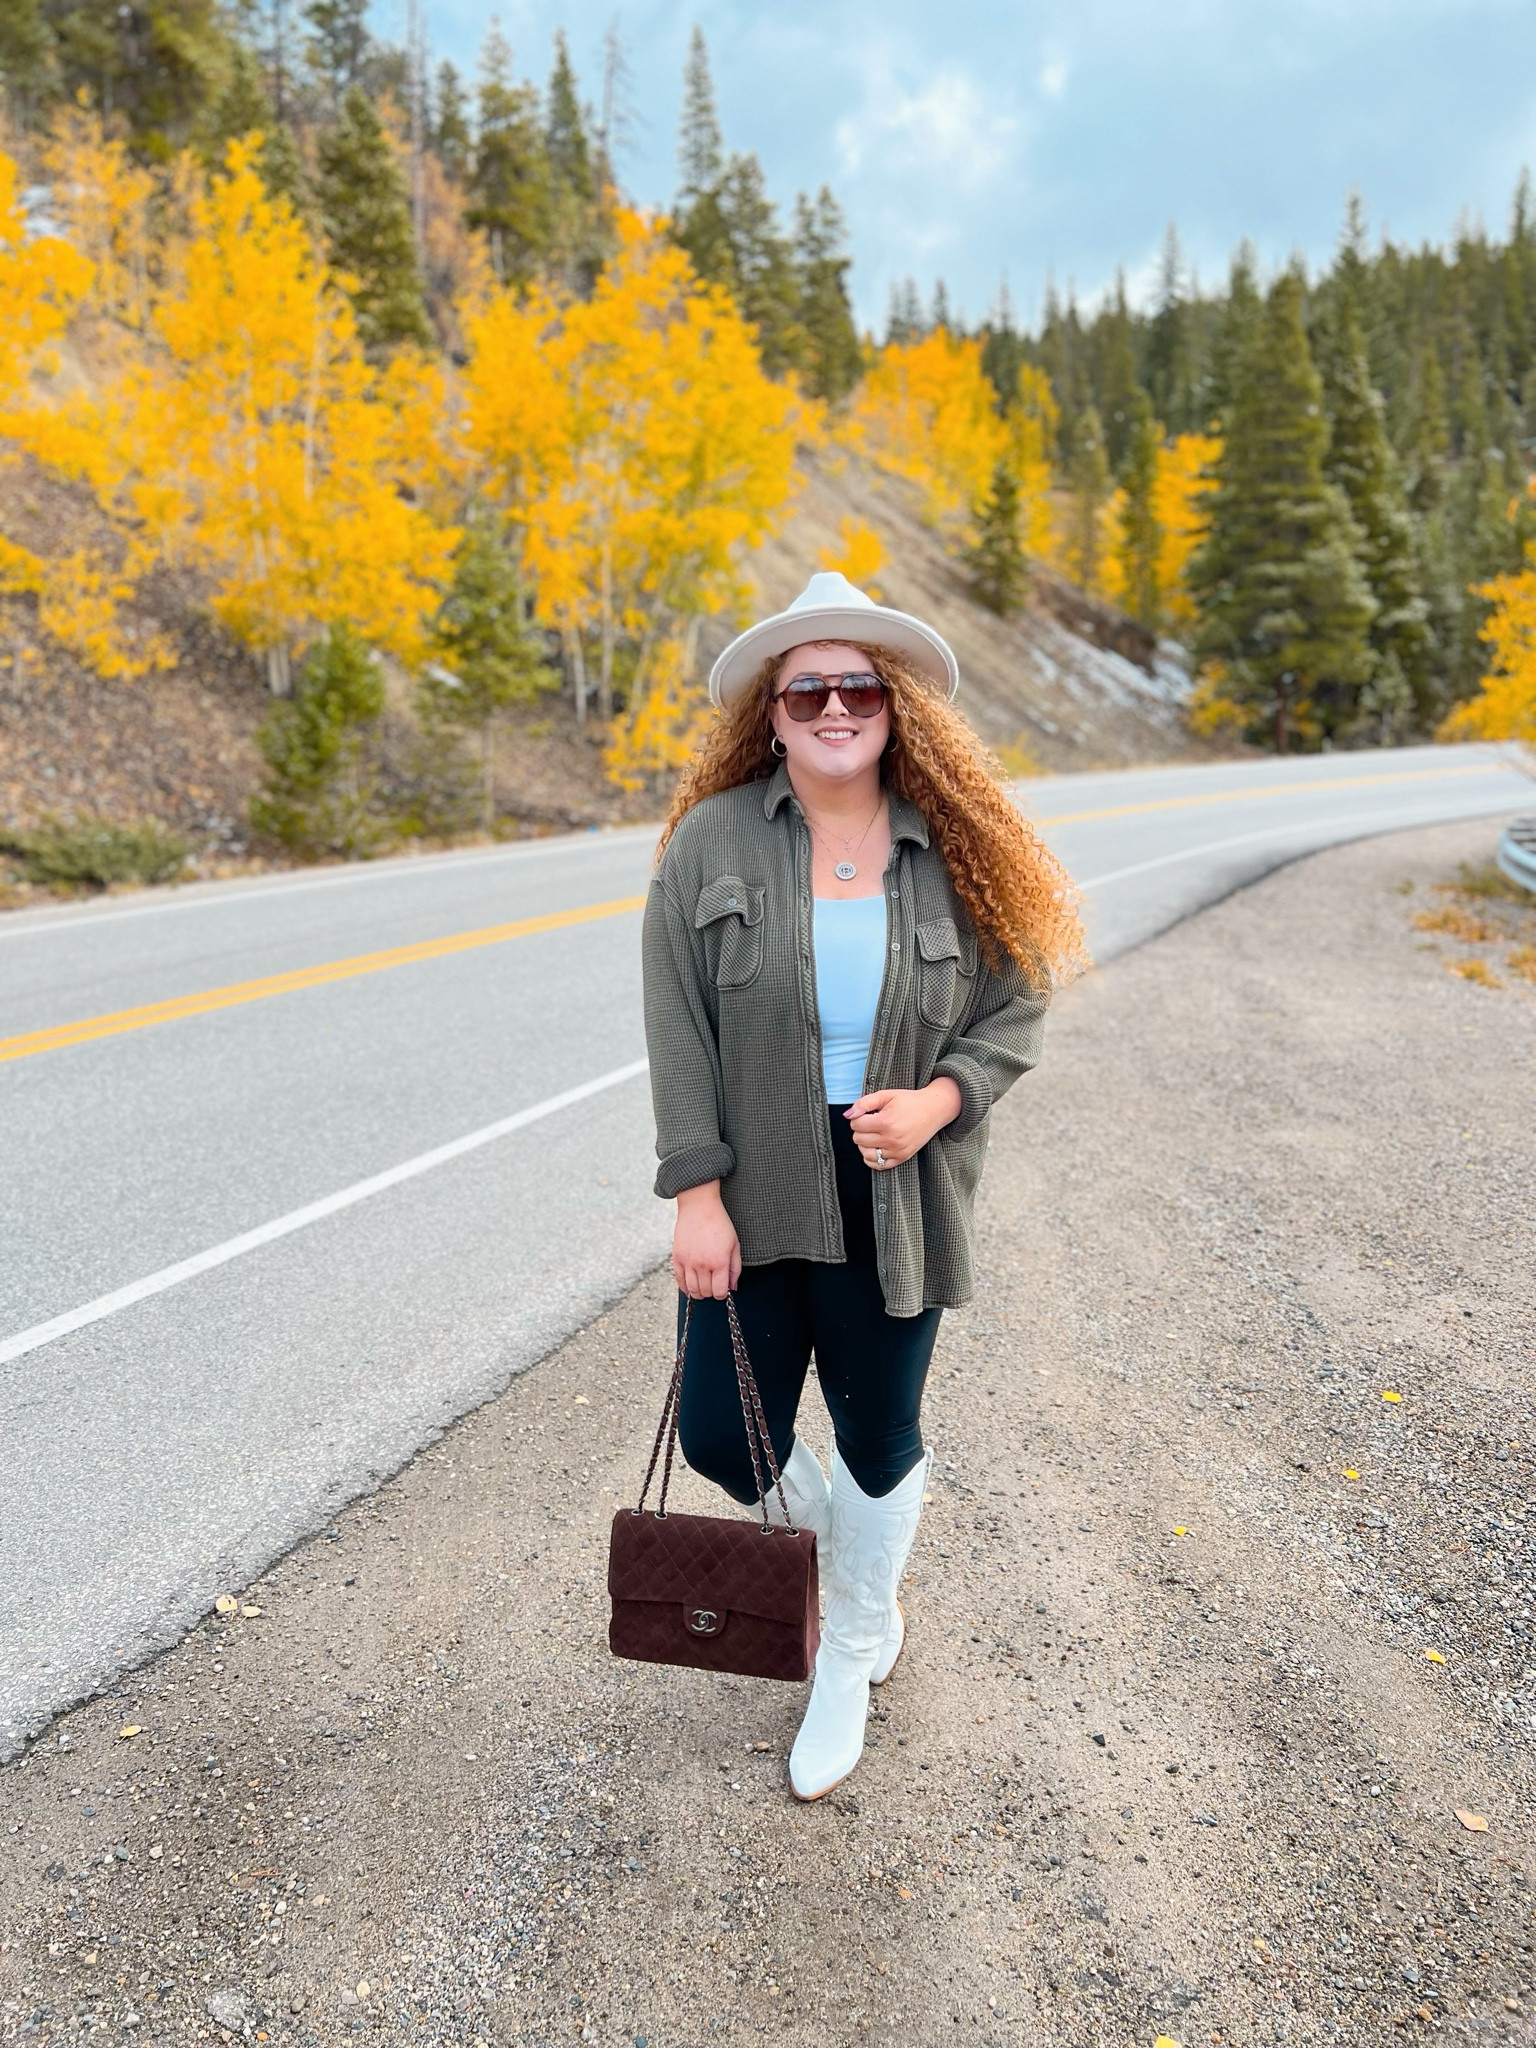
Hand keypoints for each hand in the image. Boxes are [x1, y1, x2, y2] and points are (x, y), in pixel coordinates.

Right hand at [672, 1180, 741, 1298]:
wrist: (699, 1206)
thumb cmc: (719, 1223)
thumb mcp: (734, 1244)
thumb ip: (735, 1268)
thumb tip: (732, 1287)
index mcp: (719, 1262)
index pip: (719, 1291)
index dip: (722, 1294)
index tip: (723, 1289)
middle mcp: (702, 1264)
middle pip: (705, 1292)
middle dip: (711, 1293)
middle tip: (714, 1286)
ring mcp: (688, 1261)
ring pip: (691, 1289)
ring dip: (698, 1292)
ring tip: (703, 1287)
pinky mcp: (677, 1257)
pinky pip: (679, 1280)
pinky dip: (684, 1287)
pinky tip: (690, 1286)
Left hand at [846, 1078, 962, 1168]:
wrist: (934, 1110)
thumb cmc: (909, 1101)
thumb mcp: (886, 1095)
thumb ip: (864, 1103)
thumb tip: (847, 1115)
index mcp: (886, 1122)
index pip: (855, 1125)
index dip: (858, 1117)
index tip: (868, 1113)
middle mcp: (891, 1139)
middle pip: (858, 1139)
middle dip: (861, 1129)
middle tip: (873, 1121)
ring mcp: (897, 1151)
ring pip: (865, 1153)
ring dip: (865, 1143)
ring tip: (874, 1133)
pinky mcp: (902, 1158)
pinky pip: (878, 1165)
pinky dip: (872, 1157)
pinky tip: (876, 1146)